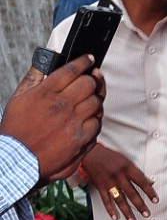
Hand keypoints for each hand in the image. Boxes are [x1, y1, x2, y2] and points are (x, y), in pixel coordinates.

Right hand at [0, 55, 102, 179]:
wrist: (18, 160)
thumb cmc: (16, 130)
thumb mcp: (18, 98)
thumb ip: (33, 79)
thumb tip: (45, 63)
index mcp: (46, 92)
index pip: (72, 70)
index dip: (84, 62)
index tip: (90, 59)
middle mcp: (62, 106)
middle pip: (89, 84)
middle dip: (91, 81)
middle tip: (89, 82)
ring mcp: (73, 123)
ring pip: (96, 103)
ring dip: (94, 100)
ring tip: (88, 101)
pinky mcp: (81, 139)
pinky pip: (97, 124)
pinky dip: (95, 120)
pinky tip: (88, 119)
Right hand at [80, 140, 157, 219]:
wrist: (91, 153)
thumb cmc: (110, 156)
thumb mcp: (126, 160)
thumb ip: (137, 172)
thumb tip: (150, 182)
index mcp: (127, 168)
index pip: (141, 182)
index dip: (149, 192)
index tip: (155, 200)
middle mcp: (118, 176)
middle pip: (131, 193)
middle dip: (140, 205)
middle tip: (146, 214)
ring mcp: (109, 182)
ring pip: (119, 199)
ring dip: (126, 211)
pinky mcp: (100, 186)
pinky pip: (106, 200)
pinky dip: (110, 210)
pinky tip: (115, 217)